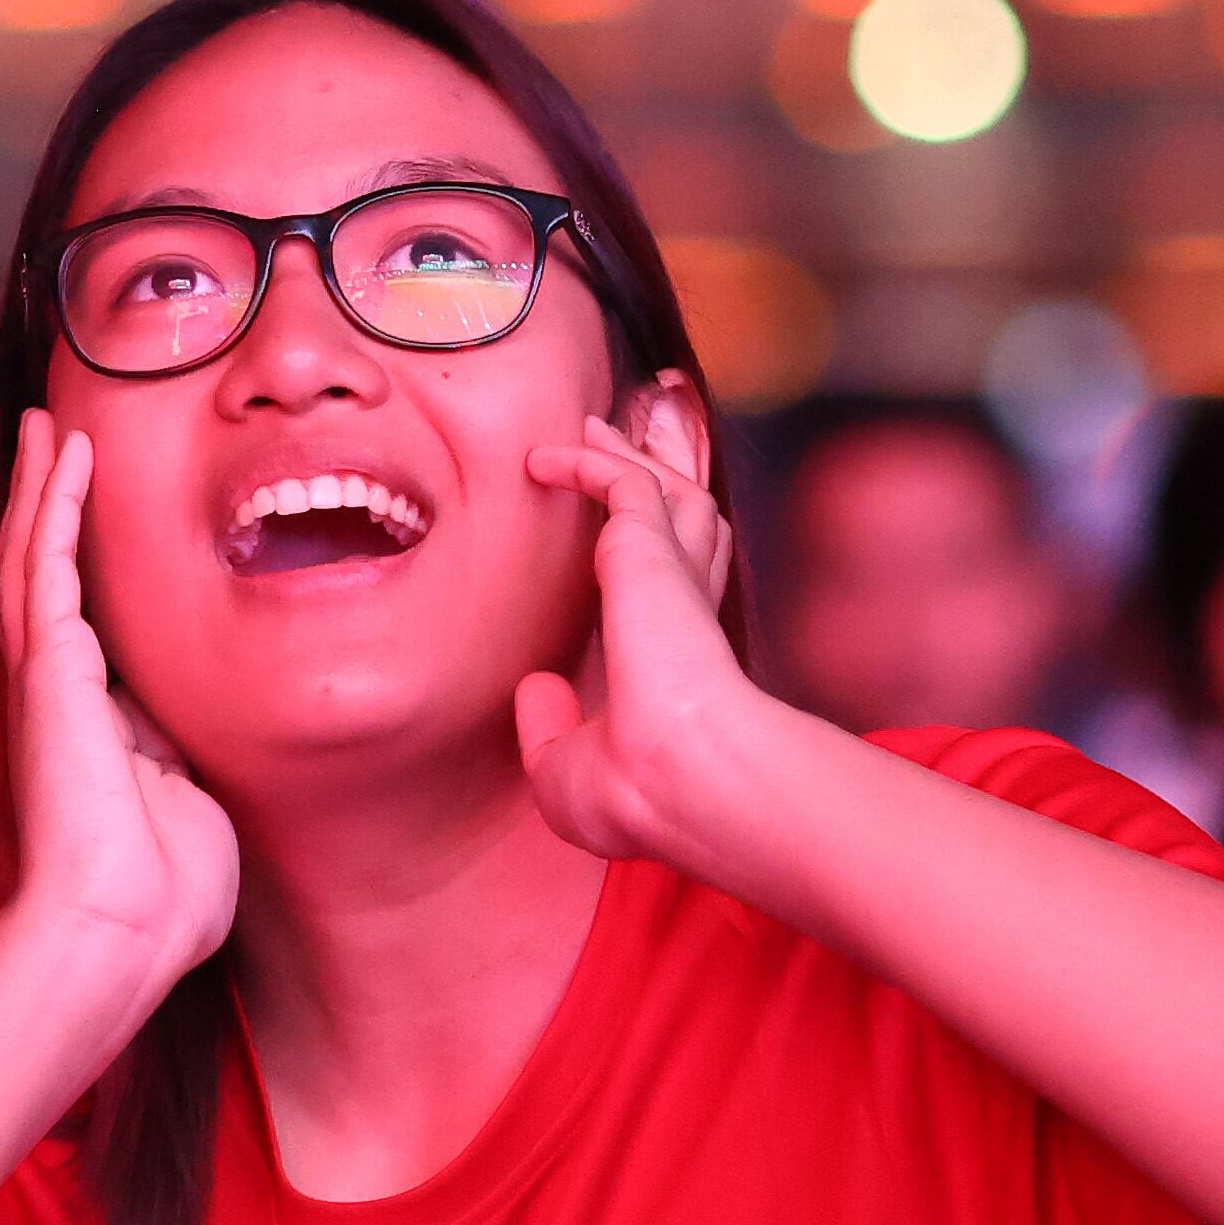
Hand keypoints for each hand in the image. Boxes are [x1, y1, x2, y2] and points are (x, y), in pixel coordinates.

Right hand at [0, 417, 236, 1011]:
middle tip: (47, 439)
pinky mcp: (49, 672)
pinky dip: (56, 504)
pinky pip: (47, 567)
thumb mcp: (185, 803)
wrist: (119, 930)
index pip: (80, 625)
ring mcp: (45, 681)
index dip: (81, 566)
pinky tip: (67, 453)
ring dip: (42, 488)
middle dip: (44, 505)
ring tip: (45, 427)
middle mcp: (56, 696)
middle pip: (37, 576)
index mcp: (90, 726)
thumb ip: (175, 758)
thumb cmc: (161, 896)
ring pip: (30, 558)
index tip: (91, 522)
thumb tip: (175, 738)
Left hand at [513, 408, 776, 864]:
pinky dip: (586, 462)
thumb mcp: (571, 773)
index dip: (660, 567)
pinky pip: (619, 481)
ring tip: (590, 430)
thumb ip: (551, 730)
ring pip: (659, 489)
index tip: (627, 551)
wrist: (676, 776)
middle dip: (651, 482)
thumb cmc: (637, 794)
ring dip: (623, 458)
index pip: (680, 597)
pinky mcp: (650, 548)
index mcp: (681, 661)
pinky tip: (544, 458)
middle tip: (614, 450)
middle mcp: (686, 610)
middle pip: (681, 523)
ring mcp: (675, 573)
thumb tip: (537, 687)